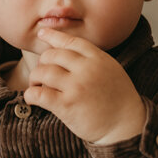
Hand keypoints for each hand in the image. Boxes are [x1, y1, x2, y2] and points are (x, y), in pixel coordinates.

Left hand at [24, 27, 145, 143]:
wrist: (126, 125)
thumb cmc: (118, 100)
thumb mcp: (111, 70)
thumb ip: (93, 60)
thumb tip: (68, 52)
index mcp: (98, 58)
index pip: (70, 41)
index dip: (53, 35)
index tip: (41, 33)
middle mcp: (86, 69)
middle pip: (52, 55)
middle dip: (42, 63)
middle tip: (41, 74)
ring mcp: (76, 86)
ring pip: (43, 72)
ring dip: (35, 78)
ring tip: (36, 86)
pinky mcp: (67, 104)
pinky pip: (39, 94)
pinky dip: (31, 94)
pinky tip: (32, 98)